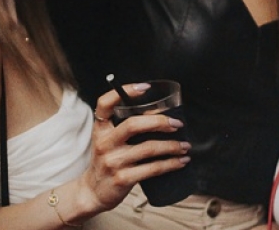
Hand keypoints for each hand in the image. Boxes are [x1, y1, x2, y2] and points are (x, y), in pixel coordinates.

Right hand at [77, 84, 190, 211]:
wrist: (93, 192)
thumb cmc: (108, 160)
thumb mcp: (109, 140)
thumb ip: (127, 126)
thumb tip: (161, 114)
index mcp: (101, 129)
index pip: (105, 103)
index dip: (124, 92)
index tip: (145, 87)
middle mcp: (104, 143)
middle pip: (133, 124)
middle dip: (160, 122)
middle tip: (177, 124)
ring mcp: (113, 162)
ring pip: (148, 148)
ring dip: (172, 146)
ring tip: (185, 146)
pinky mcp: (123, 179)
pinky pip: (152, 169)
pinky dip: (170, 164)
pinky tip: (180, 161)